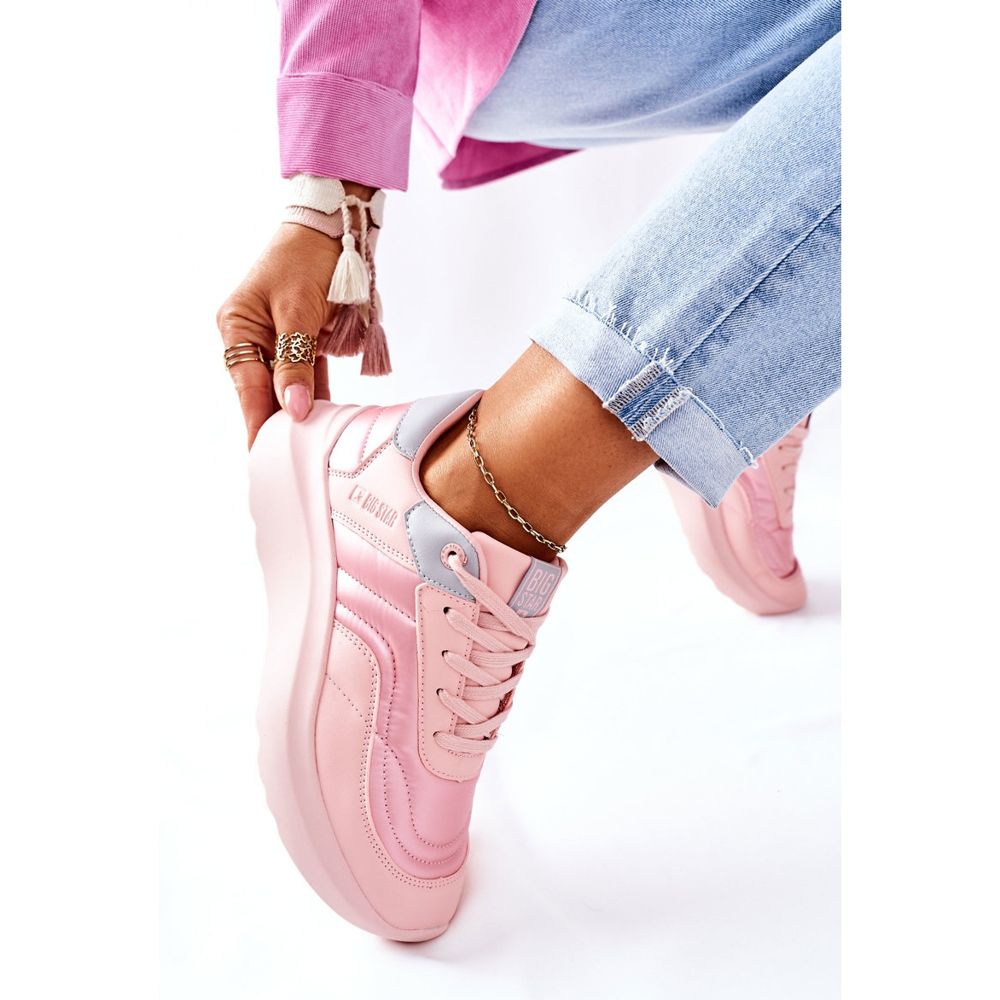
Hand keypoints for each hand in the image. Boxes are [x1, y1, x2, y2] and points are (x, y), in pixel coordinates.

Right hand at [217, 180, 376, 447]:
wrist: (331, 226)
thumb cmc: (307, 260)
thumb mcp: (299, 312)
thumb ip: (296, 363)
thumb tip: (293, 409)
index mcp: (237, 327)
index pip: (248, 388)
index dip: (258, 424)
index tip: (262, 457)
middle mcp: (251, 337)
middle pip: (264, 391)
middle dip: (278, 424)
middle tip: (291, 463)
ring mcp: (275, 339)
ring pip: (286, 387)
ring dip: (299, 413)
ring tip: (310, 451)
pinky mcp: (299, 341)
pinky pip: (306, 376)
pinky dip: (315, 396)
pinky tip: (325, 421)